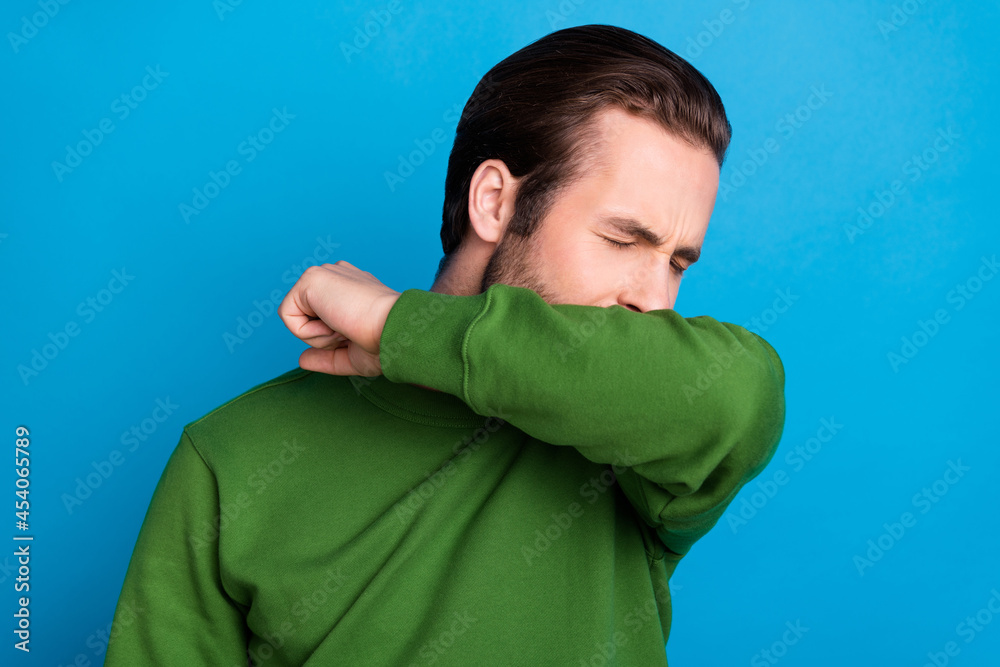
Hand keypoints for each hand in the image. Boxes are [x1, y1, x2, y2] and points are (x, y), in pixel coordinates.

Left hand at [278, 261, 400, 375]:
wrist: (394, 329)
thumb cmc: (384, 341)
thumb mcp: (351, 355)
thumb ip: (326, 357)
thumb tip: (302, 359)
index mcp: (349, 288)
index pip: (321, 315)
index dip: (333, 337)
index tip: (357, 335)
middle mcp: (336, 276)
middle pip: (307, 317)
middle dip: (324, 336)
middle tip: (351, 333)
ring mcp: (324, 274)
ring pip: (296, 317)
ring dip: (318, 336)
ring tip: (345, 326)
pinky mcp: (310, 278)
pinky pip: (287, 315)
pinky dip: (308, 331)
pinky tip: (334, 323)